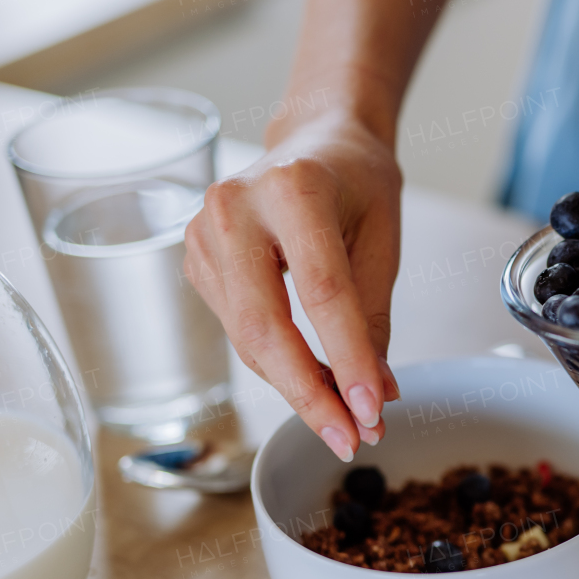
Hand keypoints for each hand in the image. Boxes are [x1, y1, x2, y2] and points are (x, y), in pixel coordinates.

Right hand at [184, 111, 401, 459]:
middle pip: (265, 325)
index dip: (348, 359)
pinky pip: (239, 331)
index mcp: (293, 188)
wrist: (315, 139)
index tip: (373, 411)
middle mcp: (234, 208)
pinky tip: (315, 386)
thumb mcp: (381, 239)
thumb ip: (374, 318)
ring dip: (297, 389)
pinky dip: (279, 366)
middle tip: (349, 439)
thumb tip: (375, 396)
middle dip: (310, 394)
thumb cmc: (357, 181)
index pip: (322, 292)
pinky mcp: (197, 261)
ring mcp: (204, 234)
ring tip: (345, 421)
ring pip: (248, 338)